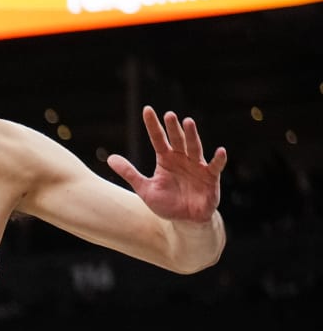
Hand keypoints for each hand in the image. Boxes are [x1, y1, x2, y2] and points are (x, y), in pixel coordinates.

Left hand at [106, 107, 226, 223]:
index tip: (147, 110)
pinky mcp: (211, 177)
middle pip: (177, 140)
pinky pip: (215, 166)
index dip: (153, 125)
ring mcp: (197, 166)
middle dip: (173, 128)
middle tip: (169, 115)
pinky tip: (220, 151)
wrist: (184, 220)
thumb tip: (110, 158)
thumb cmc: (167, 203)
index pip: (158, 139)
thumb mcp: (145, 189)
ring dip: (192, 135)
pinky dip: (218, 159)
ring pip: (194, 147)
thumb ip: (130, 173)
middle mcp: (182, 159)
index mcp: (166, 160)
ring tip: (188, 122)